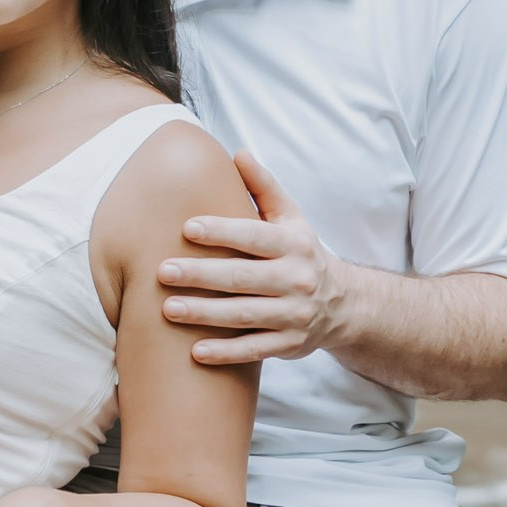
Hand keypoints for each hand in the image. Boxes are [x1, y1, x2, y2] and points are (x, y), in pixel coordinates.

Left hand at [157, 152, 343, 364]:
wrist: (343, 304)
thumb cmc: (301, 253)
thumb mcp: (291, 218)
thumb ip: (263, 187)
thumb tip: (237, 152)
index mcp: (293, 244)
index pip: (253, 236)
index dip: (222, 231)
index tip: (186, 228)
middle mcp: (296, 279)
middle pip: (242, 278)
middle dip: (201, 275)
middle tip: (163, 272)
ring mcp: (294, 315)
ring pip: (244, 315)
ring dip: (205, 314)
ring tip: (168, 309)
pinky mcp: (289, 344)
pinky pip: (253, 350)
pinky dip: (225, 353)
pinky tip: (194, 352)